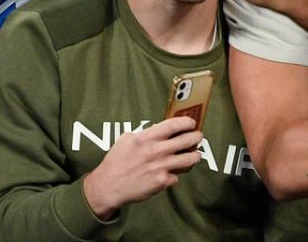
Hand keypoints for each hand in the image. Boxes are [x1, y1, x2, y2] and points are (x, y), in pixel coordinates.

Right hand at [82, 117, 202, 219]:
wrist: (109, 186)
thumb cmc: (116, 161)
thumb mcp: (126, 139)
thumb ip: (145, 134)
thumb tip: (158, 129)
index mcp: (147, 138)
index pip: (174, 125)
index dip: (187, 122)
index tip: (191, 123)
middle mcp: (156, 151)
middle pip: (187, 140)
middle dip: (196, 137)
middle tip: (198, 137)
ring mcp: (161, 167)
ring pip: (189, 159)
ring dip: (195, 156)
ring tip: (195, 155)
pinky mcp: (162, 182)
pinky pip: (177, 176)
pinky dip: (176, 174)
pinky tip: (173, 172)